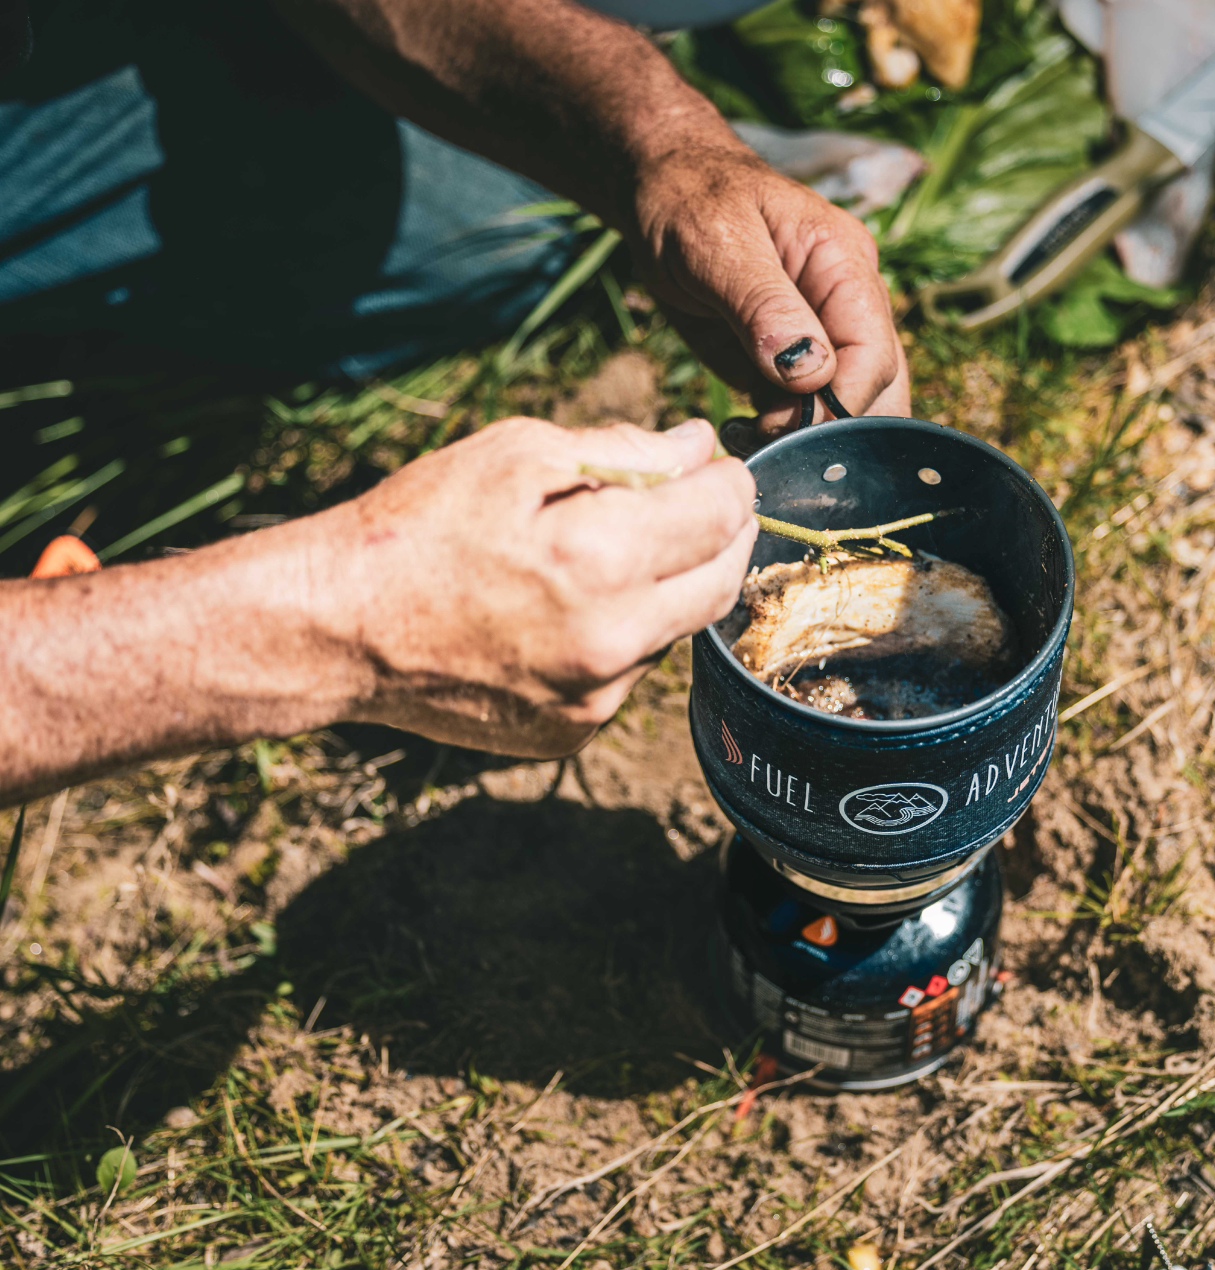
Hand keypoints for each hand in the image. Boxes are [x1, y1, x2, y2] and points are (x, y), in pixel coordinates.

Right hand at [337, 416, 754, 757]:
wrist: (342, 628)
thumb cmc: (421, 525)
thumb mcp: (518, 454)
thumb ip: (625, 450)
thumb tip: (699, 448)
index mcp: (600, 558)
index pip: (723, 512)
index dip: (728, 478)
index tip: (714, 466)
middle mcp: (612, 640)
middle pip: (722, 580)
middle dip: (723, 535)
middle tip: (695, 505)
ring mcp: (594, 698)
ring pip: (676, 629)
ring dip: (667, 588)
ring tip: (604, 558)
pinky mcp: (574, 733)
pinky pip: (629, 674)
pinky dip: (620, 637)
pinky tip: (566, 613)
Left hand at [629, 142, 909, 436]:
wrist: (660, 192)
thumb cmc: (689, 200)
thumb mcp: (717, 244)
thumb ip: (764, 306)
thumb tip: (811, 373)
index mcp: (845, 265)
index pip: (873, 354)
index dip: (839, 403)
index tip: (786, 428)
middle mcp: (846, 304)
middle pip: (875, 388)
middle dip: (831, 429)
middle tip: (769, 447)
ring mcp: (821, 335)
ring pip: (844, 407)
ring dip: (805, 438)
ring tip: (750, 442)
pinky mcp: (789, 361)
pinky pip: (802, 412)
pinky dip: (779, 435)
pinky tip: (740, 434)